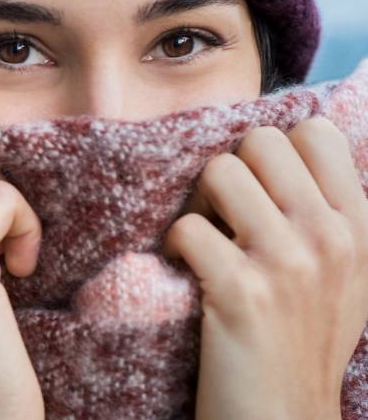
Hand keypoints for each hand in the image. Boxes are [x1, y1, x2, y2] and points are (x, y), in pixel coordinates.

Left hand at [163, 116, 367, 419]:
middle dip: (231, 171)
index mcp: (358, 227)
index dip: (274, 151)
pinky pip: (187, 227)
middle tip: (223, 216)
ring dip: (198, 204)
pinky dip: (174, 246)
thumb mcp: (345, 273)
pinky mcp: (241, 292)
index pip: (315, 132)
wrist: (284, 418)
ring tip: (205, 242)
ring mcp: (288, 263)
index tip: (260, 190)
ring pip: (219, 172)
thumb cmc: (303, 340)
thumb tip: (289, 145)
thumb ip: (327, 213)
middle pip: (259, 142)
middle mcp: (330, 237)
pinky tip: (185, 271)